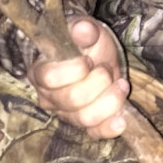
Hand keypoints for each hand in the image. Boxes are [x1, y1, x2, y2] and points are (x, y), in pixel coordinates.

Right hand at [28, 17, 129, 138]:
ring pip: (86, 118)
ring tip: (121, 84)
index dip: (74, 69)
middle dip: (98, 81)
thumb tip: (83, 28)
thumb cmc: (86, 45)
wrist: (97, 59)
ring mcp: (67, 114)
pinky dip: (110, 128)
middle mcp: (49, 98)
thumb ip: (84, 29)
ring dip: (110, 100)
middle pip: (72, 98)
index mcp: (41, 72)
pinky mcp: (85, 126)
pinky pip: (95, 133)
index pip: (49, 77)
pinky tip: (122, 118)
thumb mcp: (87, 31)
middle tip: (106, 69)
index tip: (88, 60)